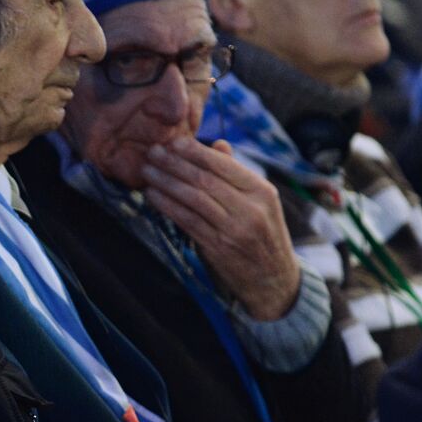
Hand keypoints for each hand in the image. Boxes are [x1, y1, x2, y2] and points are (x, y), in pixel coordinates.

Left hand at [142, 136, 299, 320]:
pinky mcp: (219, 247)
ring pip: (194, 199)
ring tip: (147, 171)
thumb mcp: (260, 202)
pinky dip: (167, 206)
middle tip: (152, 152)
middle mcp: (251, 208)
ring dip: (166, 182)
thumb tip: (218, 144)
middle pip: (205, 180)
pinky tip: (153, 196)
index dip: (195, 152)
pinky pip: (188, 221)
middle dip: (175, 164)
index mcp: (262, 191)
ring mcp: (235, 229)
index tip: (173, 142)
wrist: (273, 280)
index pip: (224, 165)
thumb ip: (237, 174)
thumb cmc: (262, 234)